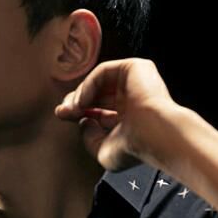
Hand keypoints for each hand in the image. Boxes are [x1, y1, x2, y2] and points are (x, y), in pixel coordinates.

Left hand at [54, 58, 182, 170]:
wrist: (155, 136)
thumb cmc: (134, 148)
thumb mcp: (103, 149)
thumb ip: (88, 137)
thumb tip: (82, 121)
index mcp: (129, 116)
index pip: (98, 108)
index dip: (78, 110)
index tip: (61, 115)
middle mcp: (132, 97)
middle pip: (95, 92)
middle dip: (75, 101)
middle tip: (62, 111)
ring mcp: (135, 81)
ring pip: (98, 80)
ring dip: (80, 94)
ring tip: (72, 109)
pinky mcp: (136, 68)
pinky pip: (104, 71)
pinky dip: (89, 84)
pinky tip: (84, 101)